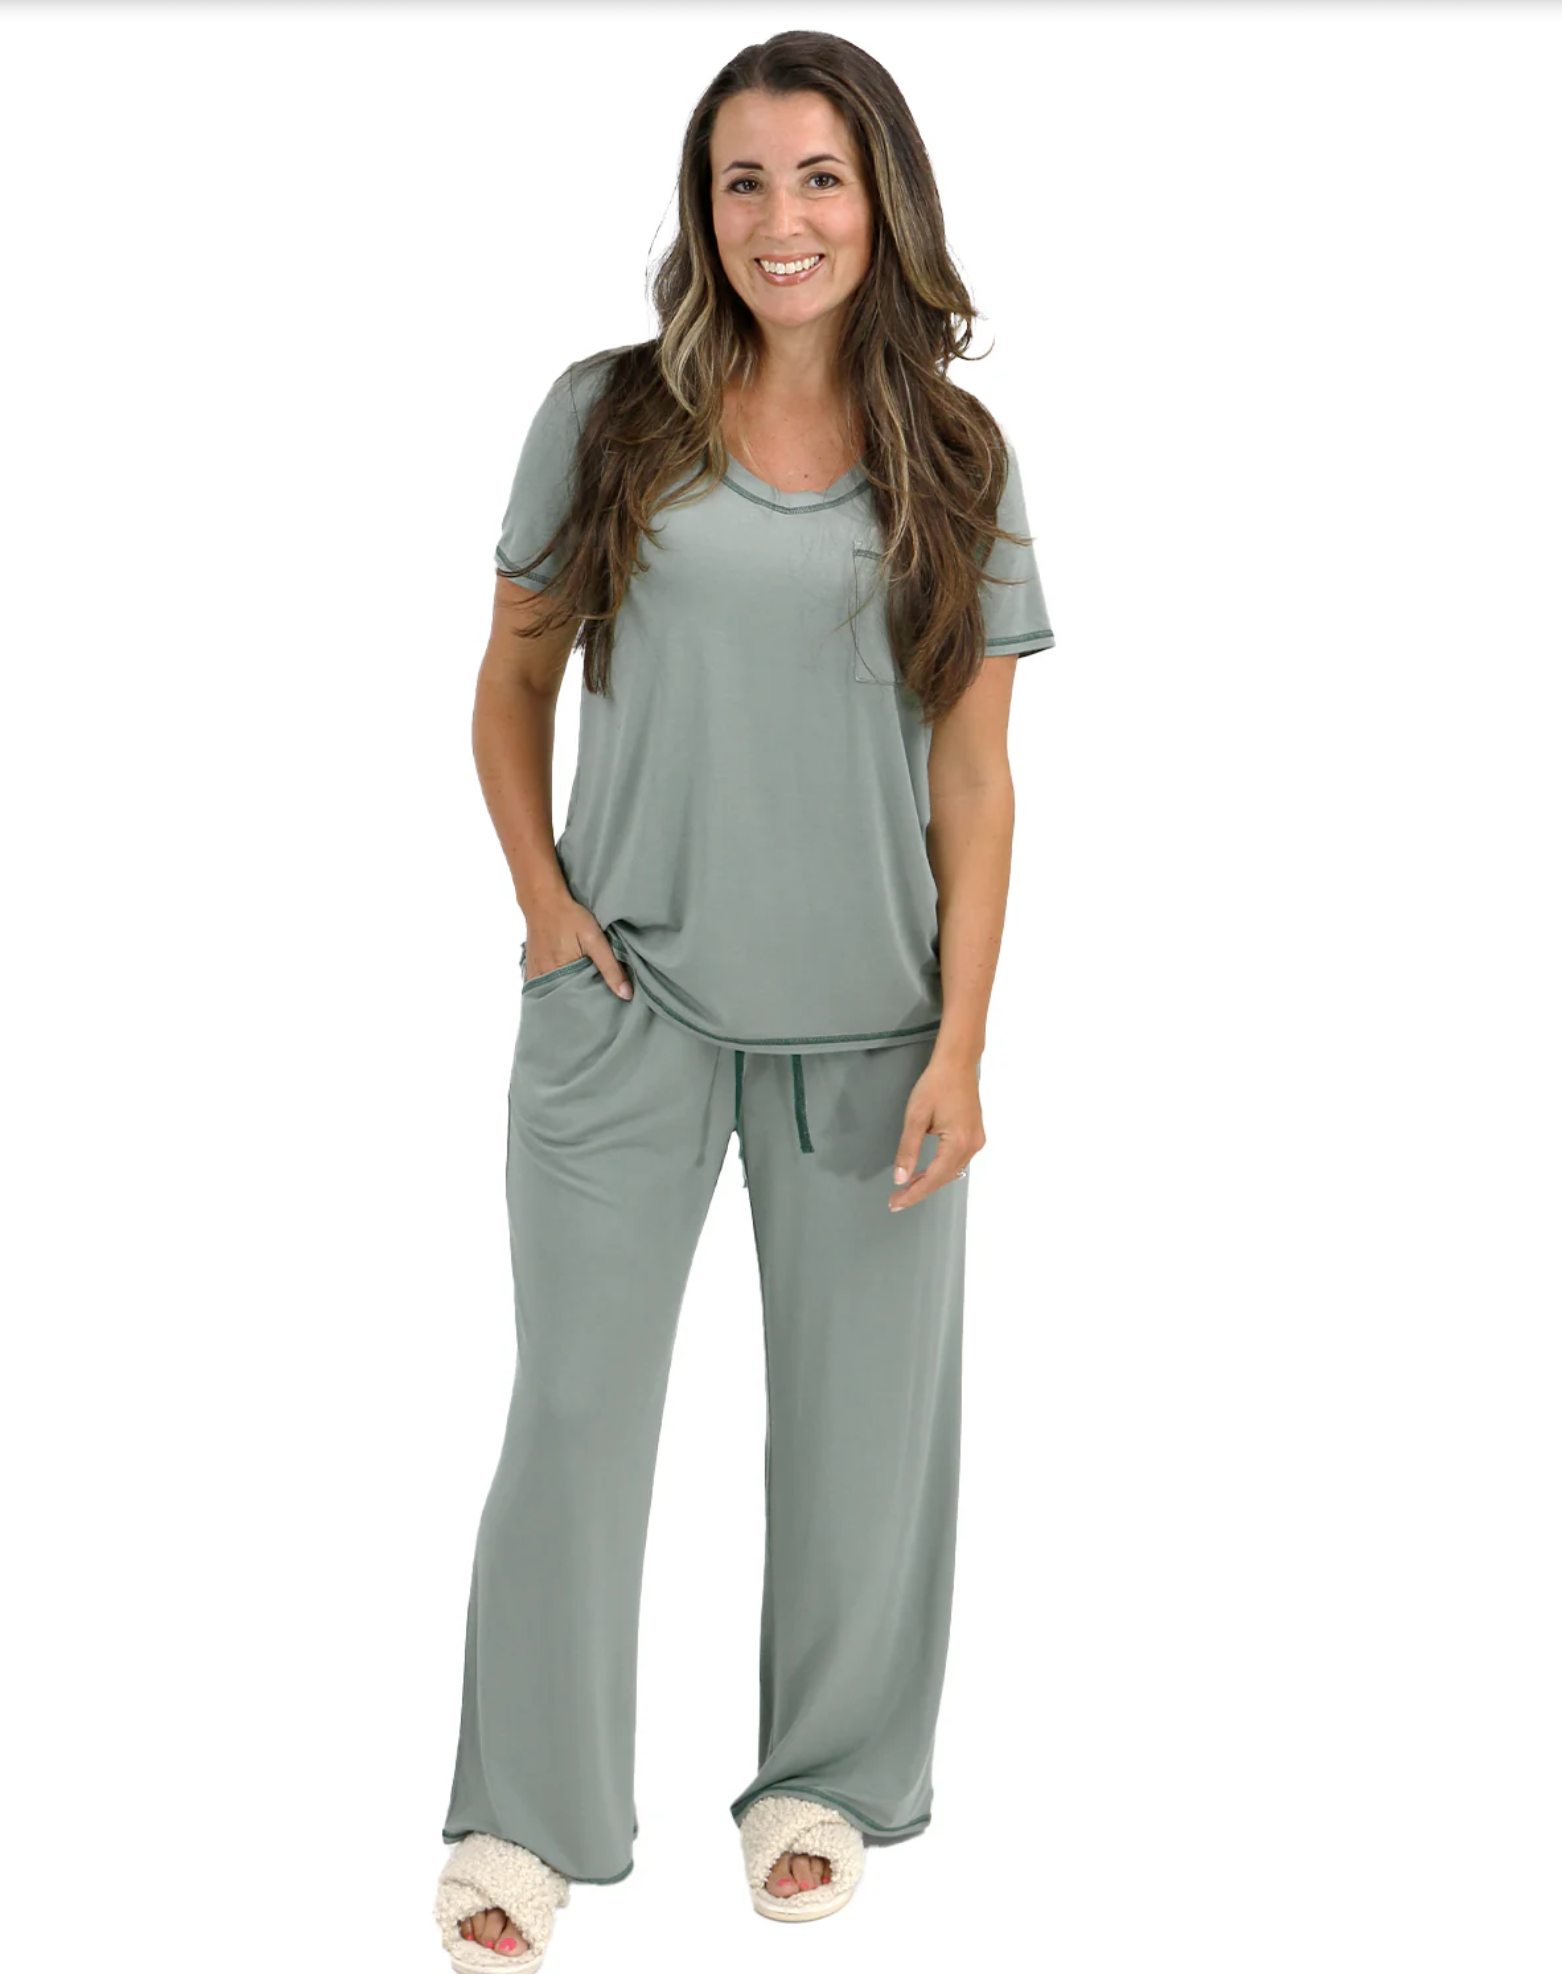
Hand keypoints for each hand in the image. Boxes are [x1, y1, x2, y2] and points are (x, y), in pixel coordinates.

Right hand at [522, 902, 633, 998]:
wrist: (543, 899)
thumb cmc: (569, 917)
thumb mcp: (595, 940)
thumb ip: (610, 967)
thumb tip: (626, 994)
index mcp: (558, 975)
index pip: (575, 1004)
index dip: (588, 1008)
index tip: (600, 1012)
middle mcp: (542, 977)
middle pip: (563, 1001)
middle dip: (576, 1005)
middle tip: (592, 1008)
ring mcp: (534, 972)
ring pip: (552, 993)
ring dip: (564, 996)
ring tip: (579, 999)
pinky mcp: (531, 965)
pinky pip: (541, 985)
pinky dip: (552, 988)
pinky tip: (562, 987)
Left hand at [888, 1054, 983, 1209]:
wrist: (957, 1063)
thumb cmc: (935, 1085)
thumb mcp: (916, 1117)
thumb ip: (908, 1150)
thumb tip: (900, 1179)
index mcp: (959, 1143)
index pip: (934, 1178)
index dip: (914, 1193)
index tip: (895, 1204)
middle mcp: (972, 1146)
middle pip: (944, 1178)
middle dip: (920, 1190)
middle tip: (896, 1200)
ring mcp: (977, 1141)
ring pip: (951, 1171)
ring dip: (930, 1181)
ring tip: (907, 1188)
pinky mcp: (975, 1135)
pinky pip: (957, 1161)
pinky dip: (940, 1169)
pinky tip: (925, 1171)